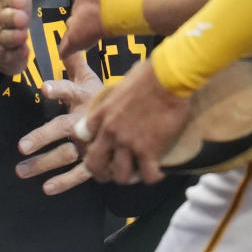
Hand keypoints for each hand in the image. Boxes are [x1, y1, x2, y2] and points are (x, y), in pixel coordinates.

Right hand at [0, 0, 30, 73]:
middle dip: (20, 19)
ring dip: (20, 36)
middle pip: (15, 19)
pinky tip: (22, 49)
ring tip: (20, 32)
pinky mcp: (2, 59)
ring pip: (14, 38)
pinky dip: (20, 54)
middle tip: (20, 18)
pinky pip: (15, 57)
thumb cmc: (5, 4)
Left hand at [15, 52, 101, 194]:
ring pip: (66, 154)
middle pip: (62, 128)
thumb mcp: (91, 79)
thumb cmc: (105, 97)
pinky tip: (47, 188)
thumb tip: (64, 41)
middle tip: (21, 147)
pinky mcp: (97, 160)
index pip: (69, 90)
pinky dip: (65, 181)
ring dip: (43, 164)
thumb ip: (74, 62)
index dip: (58, 89)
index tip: (44, 88)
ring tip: (21, 171)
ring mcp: (91, 143)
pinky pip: (81, 173)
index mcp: (84, 98)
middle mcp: (86, 121)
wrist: (139, 118)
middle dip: (42, 137)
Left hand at [73, 59, 191, 184]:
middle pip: (94, 164)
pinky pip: (147, 175)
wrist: (168, 79)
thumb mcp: (122, 83)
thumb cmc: (149, 73)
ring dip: (129, 177)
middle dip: (102, 173)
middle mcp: (111, 132)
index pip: (83, 136)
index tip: (100, 147)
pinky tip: (158, 172)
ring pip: (120, 176)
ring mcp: (128, 144)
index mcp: (102, 113)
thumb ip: (116, 95)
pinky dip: (153, 176)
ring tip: (138, 173)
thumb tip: (123, 94)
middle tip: (113, 172)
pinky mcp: (148, 152)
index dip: (90, 144)